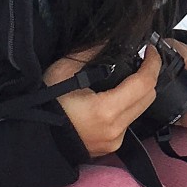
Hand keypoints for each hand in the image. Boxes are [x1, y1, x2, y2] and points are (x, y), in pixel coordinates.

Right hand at [42, 44, 161, 157]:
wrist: (33, 137)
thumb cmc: (44, 104)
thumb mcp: (64, 71)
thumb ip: (91, 53)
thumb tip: (110, 39)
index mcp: (106, 111)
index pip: (144, 84)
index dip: (152, 64)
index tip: (150, 50)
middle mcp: (115, 130)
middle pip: (148, 98)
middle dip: (149, 76)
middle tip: (142, 60)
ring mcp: (114, 141)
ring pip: (140, 111)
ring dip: (139, 92)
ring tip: (128, 76)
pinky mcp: (110, 147)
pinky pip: (128, 122)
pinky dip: (127, 106)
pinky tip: (115, 96)